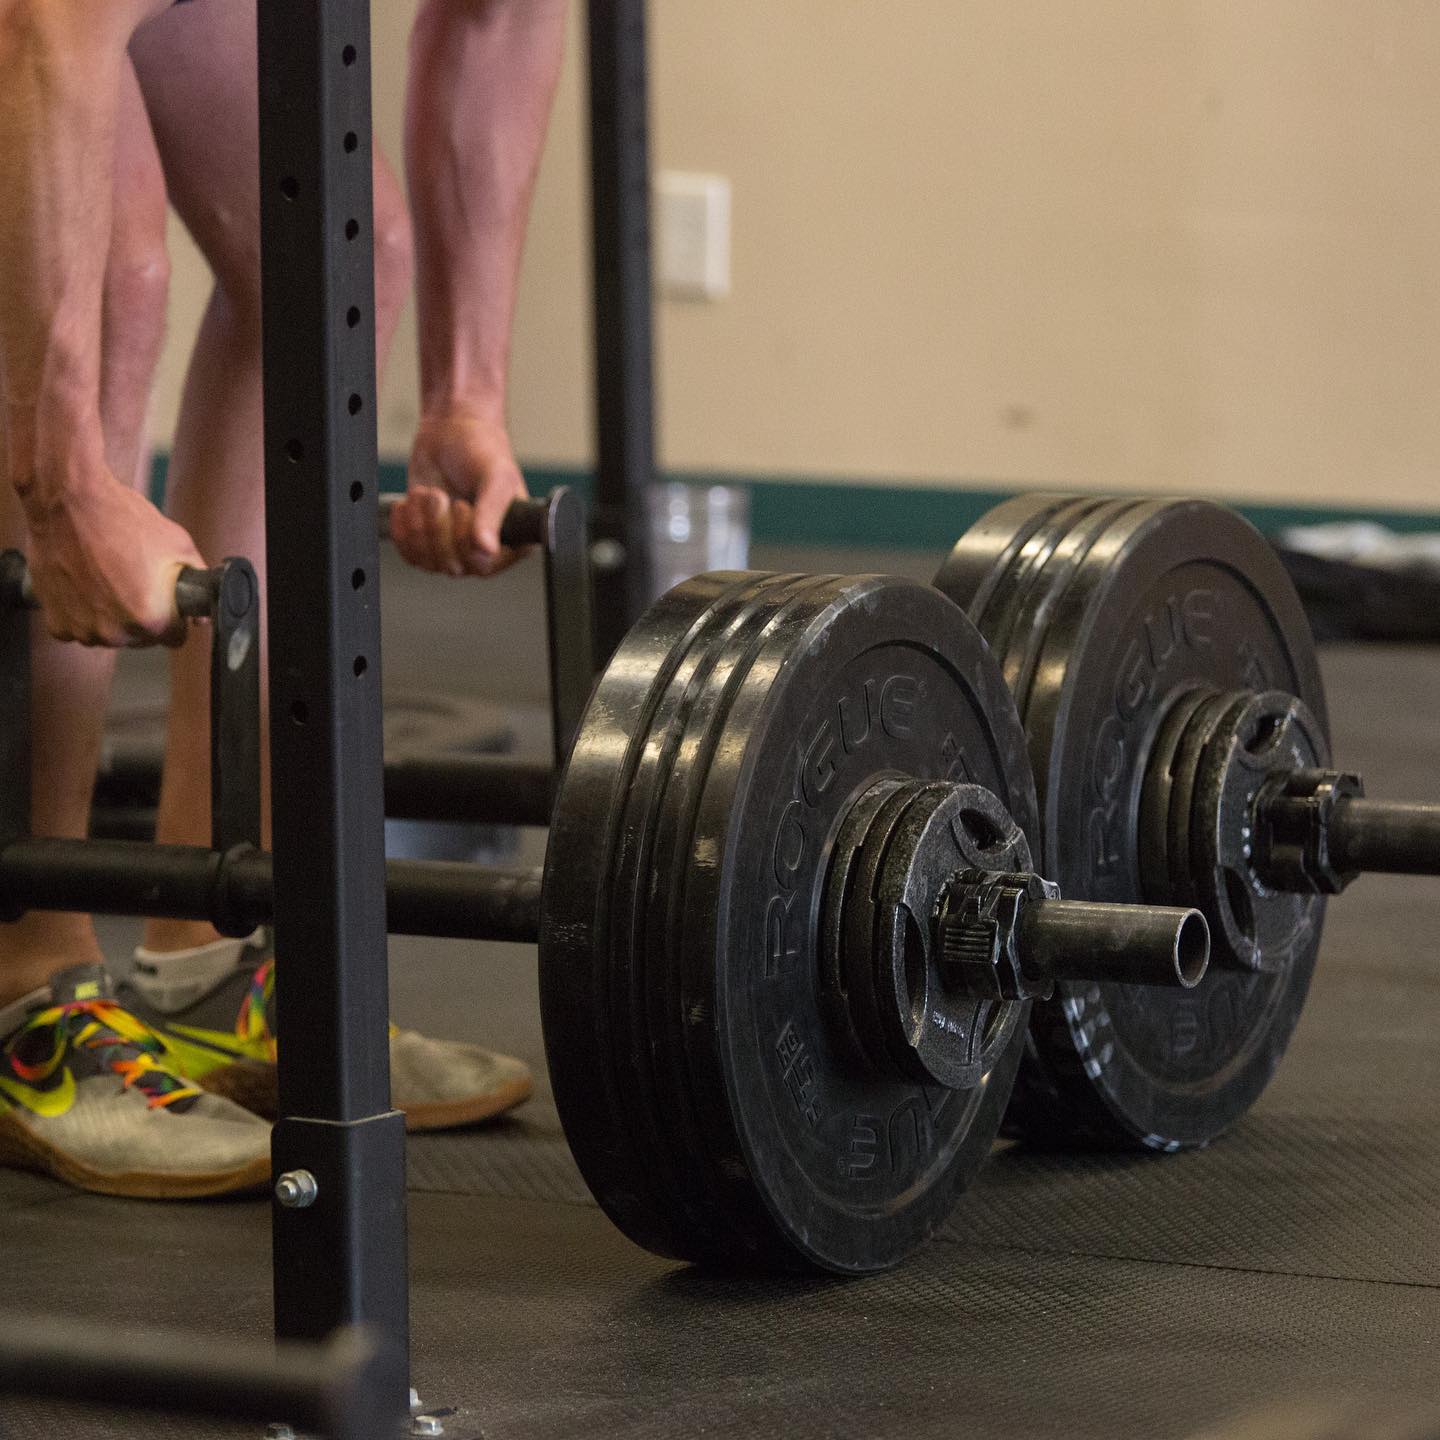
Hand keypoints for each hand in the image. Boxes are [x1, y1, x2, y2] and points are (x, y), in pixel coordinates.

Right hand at [23, 470, 204, 646]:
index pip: (174, 638)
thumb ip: (197, 581)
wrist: (67, 502)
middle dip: (143, 616)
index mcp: (150, 619)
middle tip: (134, 583)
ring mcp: (82, 629)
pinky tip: (85, 586)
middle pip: (142, 638)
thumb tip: (203, 612)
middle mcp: (115, 632)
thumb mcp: (178, 545)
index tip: (166, 604)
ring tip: (108, 580)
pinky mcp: (56, 622)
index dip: (175, 618)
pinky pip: (78, 629)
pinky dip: (81, 614)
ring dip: (111, 616)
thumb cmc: (121, 520)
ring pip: (110, 635)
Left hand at [390, 408, 529, 577]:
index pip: (484, 566)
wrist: (451, 431)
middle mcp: (485, 551)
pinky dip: (404, 526)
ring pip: (428, 562)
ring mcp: (455, 549)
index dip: (464, 539)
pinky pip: (409, 554)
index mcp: (513, 542)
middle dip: (438, 526)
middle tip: (441, 495)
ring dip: (419, 523)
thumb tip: (487, 550)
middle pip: (453, 566)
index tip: (463, 505)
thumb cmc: (483, 450)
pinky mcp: (428, 543)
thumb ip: (492, 513)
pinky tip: (411, 502)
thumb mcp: (495, 477)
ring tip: (428, 493)